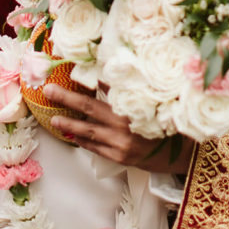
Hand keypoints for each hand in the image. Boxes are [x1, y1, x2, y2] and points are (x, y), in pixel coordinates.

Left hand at [45, 82, 193, 172]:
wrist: (179, 155)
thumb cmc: (166, 124)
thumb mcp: (151, 102)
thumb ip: (129, 89)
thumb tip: (107, 72)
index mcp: (133, 107)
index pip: (106, 88)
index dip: (89, 79)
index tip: (71, 71)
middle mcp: (124, 125)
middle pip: (90, 108)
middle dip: (67, 99)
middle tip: (49, 90)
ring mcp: (120, 143)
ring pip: (88, 131)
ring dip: (69, 123)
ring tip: (54, 117)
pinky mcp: (118, 157)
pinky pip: (95, 147)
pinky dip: (83, 140)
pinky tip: (71, 134)